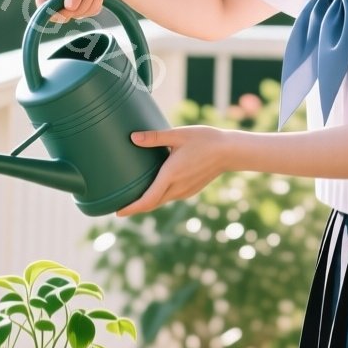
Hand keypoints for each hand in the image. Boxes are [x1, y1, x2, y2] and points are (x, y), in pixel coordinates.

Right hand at [36, 0, 127, 23]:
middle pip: (58, 11)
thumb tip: (69, 8)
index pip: (42, 0)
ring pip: (74, 14)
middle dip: (78, 5)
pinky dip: (95, 6)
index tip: (66, 12)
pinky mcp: (80, 5)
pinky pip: (85, 14)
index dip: (49, 10)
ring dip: (90, 3)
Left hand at [117, 126, 234, 216]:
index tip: (118, 213)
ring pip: (161, 201)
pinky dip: (158, 197)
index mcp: (171, 175)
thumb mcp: (178, 135)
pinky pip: (170, 197)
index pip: (148, 199)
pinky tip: (153, 190)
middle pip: (152, 204)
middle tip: (118, 207)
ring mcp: (185, 191)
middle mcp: (177, 187)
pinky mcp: (191, 190)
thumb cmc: (204, 140)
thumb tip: (133, 137)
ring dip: (147, 203)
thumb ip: (155, 137)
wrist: (230, 151)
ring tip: (132, 198)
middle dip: (135, 208)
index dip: (132, 208)